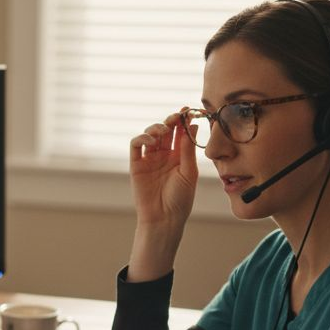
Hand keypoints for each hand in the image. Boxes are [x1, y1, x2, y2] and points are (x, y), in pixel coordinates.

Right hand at [125, 111, 199, 281]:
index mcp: (178, 157)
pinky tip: (152, 141)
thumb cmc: (180, 200)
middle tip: (177, 116)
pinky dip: (142, 138)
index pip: (180, 133)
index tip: (188, 110)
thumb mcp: (188, 172)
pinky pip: (136, 145)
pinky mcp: (136, 165)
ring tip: (164, 131)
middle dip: (171, 120)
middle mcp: (163, 156)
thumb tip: (193, 125)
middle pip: (165, 130)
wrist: (164, 219)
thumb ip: (187, 148)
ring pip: (150, 134)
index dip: (183, 121)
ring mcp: (149, 159)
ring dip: (157, 128)